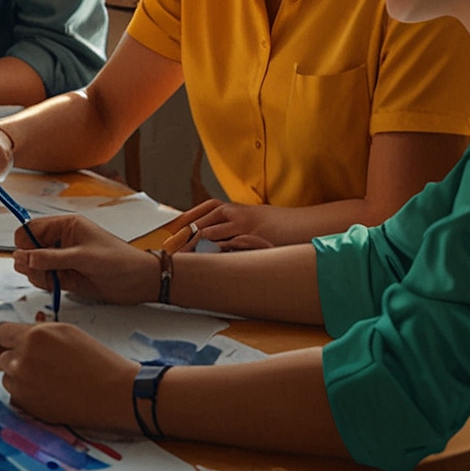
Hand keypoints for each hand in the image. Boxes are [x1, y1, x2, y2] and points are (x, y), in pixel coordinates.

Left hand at [0, 321, 137, 430]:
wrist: (112, 393)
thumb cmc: (96, 361)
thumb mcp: (67, 333)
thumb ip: (40, 333)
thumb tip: (24, 335)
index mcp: (34, 336)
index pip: (2, 333)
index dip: (13, 339)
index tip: (20, 343)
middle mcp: (23, 359)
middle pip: (4, 357)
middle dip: (19, 359)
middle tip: (42, 364)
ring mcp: (22, 384)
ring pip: (9, 378)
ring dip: (21, 378)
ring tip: (49, 380)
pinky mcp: (27, 405)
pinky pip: (16, 396)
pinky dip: (27, 395)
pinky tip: (49, 393)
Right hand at [12, 214, 158, 305]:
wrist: (139, 282)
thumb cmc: (118, 261)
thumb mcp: (82, 257)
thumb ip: (50, 258)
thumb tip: (21, 257)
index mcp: (66, 226)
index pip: (31, 229)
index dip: (24, 243)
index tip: (28, 257)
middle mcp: (61, 241)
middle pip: (29, 248)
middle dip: (30, 261)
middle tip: (42, 271)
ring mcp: (63, 260)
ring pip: (34, 265)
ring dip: (37, 274)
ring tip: (53, 279)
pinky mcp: (66, 276)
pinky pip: (44, 278)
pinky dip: (45, 283)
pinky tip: (57, 285)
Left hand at [160, 199, 274, 252]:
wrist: (301, 225)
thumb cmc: (275, 224)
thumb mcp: (250, 218)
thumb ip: (231, 224)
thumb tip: (209, 235)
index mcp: (231, 207)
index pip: (200, 212)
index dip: (182, 221)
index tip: (168, 231)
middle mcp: (234, 213)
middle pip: (200, 224)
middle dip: (182, 238)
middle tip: (169, 251)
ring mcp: (242, 226)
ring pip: (209, 235)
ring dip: (192, 247)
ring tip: (180, 259)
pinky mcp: (250, 240)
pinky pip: (226, 248)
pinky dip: (213, 255)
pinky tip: (204, 263)